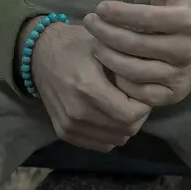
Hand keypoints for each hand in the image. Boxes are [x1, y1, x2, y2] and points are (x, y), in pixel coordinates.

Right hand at [26, 19, 151, 151]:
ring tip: (119, 105)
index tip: (141, 92)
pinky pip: (100, 144)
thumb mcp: (105, 47)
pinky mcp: (64, 132)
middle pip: (126, 130)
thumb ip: (127, 69)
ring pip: (115, 140)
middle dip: (137, 116)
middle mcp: (77, 112)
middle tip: (133, 98)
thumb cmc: (76, 45)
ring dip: (123, 126)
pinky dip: (109, 133)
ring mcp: (68, 125)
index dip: (143, 106)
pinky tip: (106, 114)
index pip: (131, 115)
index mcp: (87, 88)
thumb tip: (151, 89)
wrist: (39, 53)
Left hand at [83, 0, 190, 106]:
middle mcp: (186, 50)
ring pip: (134, 71)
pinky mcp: (173, 95)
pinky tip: (110, 67)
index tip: (100, 8)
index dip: (120, 13)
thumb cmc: (184, 14)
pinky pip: (140, 93)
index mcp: (188, 21)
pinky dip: (121, 81)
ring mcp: (179, 75)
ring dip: (108, 57)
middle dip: (106, 34)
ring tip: (95, 44)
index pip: (148, 18)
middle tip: (89, 23)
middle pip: (136, 45)